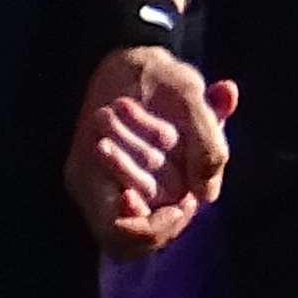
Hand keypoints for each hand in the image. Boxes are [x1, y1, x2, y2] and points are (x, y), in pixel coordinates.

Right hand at [72, 49, 233, 253]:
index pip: (117, 231)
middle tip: (188, 202)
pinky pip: (135, 215)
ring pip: (132, 235)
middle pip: (126, 242)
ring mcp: (99, 185)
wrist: (132, 55)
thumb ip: (206, 142)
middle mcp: (89, 183)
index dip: (153, 229)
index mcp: (91, 163)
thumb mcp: (189, 93)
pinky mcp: (113, 182)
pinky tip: (180, 191)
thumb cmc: (156, 72)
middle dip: (164, 225)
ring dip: (164, 219)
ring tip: (186, 196)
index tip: (184, 203)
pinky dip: (162, 208)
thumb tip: (208, 194)